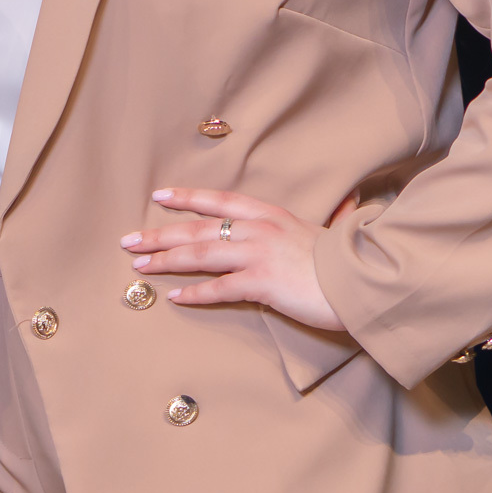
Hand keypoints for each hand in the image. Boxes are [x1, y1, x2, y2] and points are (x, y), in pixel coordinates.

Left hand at [120, 188, 361, 330]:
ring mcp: (258, 255)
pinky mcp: (262, 283)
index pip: (218, 201)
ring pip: (200, 256)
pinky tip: (175, 297)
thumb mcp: (324, 230)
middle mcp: (257, 230)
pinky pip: (220, 289)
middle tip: (129, 240)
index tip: (158, 196)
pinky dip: (195, 293)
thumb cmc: (344, 259)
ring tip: (140, 266)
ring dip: (166, 261)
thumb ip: (317, 219)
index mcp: (268, 215)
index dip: (187, 198)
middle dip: (159, 234)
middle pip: (197, 230)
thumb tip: (347, 199)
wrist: (362, 278)